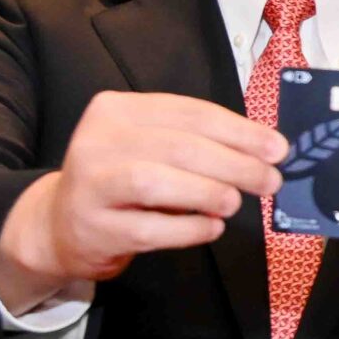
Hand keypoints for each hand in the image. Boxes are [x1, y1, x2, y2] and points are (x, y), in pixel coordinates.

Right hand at [0, 93, 286, 310]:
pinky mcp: (94, 228)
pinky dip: (189, 228)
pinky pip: (150, 228)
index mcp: (117, 110)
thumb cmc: (122, 180)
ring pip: (156, 182)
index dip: (240, 131)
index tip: (278, 148)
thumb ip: (198, 142)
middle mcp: (97, 140)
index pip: (189, 113)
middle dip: (235, 163)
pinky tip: (212, 227)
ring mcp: (91, 184)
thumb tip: (266, 150)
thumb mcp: (151, 147)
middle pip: (179, 147)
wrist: (60, 224)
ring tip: (236, 203)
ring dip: (209, 192)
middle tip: (271, 181)